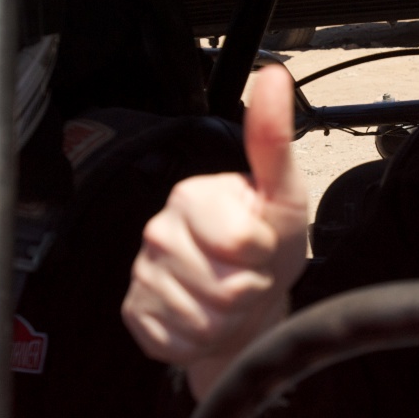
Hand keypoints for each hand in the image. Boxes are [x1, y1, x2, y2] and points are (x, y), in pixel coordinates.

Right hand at [123, 64, 309, 399]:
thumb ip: (274, 141)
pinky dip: (199, 341)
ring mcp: (141, 274)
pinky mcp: (134, 314)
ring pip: (201, 319)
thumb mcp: (284, 196)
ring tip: (228, 300)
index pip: (241, 243)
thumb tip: (274, 74)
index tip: (262, 246)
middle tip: (246, 277)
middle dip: (248, 291)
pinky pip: (175, 342)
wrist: (246, 304)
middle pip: (223, 287)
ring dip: (228, 320)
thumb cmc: (267, 247)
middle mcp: (158, 230)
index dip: (264, 254)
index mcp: (191, 195)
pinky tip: (202, 320)